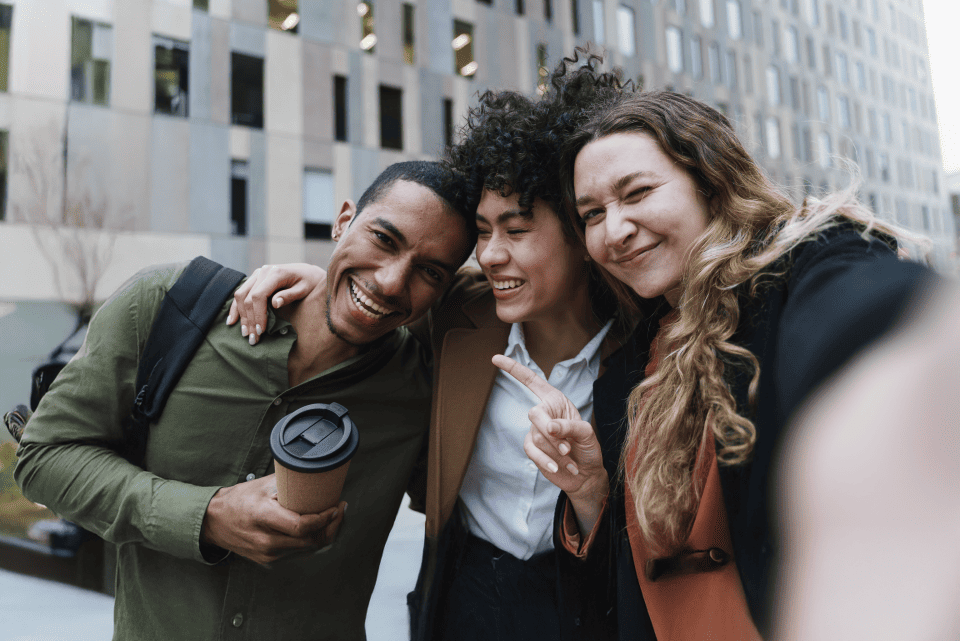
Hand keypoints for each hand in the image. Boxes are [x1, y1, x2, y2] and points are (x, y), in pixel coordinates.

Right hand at [201, 474, 345, 564]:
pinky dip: (312, 541)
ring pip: (307, 549)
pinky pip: (298, 553)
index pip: (301, 526)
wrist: (214, 522)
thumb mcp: (263, 485)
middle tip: (341, 510)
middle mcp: (265, 541)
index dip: (324, 518)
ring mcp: (267, 554)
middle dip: (331, 526)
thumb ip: (289, 483)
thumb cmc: (239, 499)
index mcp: (262, 517)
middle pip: (309, 541)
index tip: (336, 506)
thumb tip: (317, 476)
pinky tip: (320, 529)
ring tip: (335, 517)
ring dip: (325, 535)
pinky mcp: (268, 561)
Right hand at [226, 263, 325, 344]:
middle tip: (253, 338)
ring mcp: (257, 274)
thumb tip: (275, 304)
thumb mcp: (304, 289)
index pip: (259, 295)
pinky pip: (240, 293)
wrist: (308, 272)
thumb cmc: (309, 282)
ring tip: (245, 334)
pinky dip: (235, 308)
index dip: (258, 314)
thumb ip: (289, 296)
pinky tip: (232, 321)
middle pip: (248, 297)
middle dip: (250, 320)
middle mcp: (263, 272)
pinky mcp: (254, 279)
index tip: (261, 331)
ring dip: (241, 316)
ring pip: (240, 296)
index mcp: (275, 273)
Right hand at [492, 354, 608, 533]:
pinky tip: (559, 468)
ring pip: (536, 436)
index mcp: (555, 400)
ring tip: (570, 459)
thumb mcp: (585, 433)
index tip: (496, 358)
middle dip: (551, 433)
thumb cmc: (588, 448)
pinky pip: (532, 452)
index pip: (531, 380)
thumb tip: (548, 427)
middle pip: (534, 414)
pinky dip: (546, 461)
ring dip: (555, 451)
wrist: (586, 474)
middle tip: (567, 448)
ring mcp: (535, 431)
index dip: (514, 369)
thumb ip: (569, 426)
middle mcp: (544, 412)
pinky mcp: (532, 449)